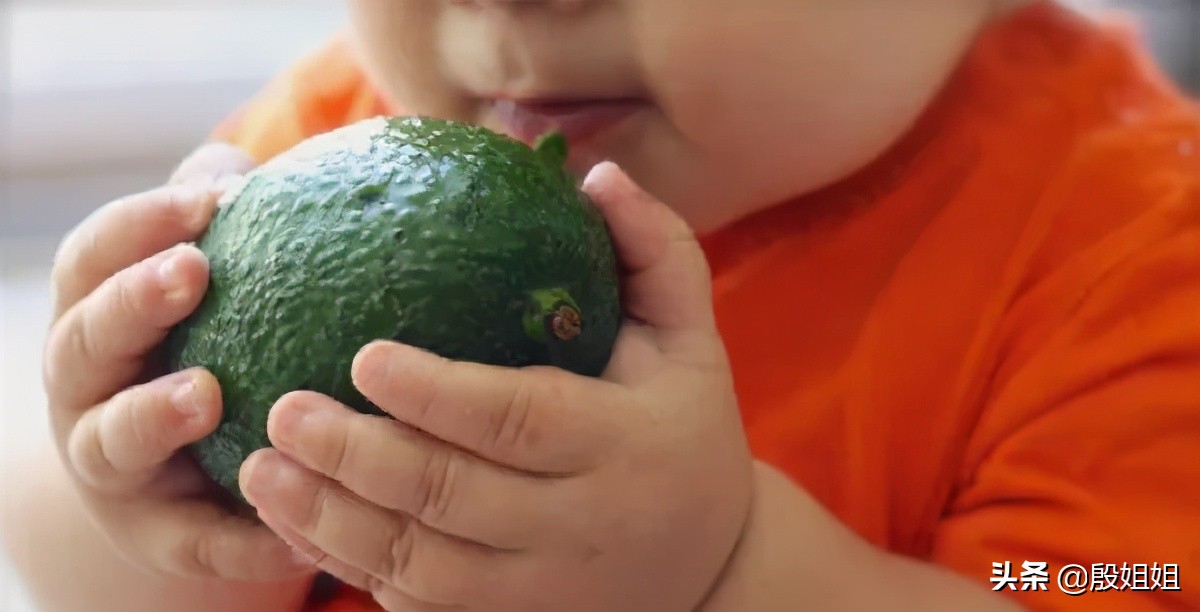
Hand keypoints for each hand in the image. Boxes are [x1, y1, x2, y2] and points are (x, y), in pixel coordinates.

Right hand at [42, 144, 315, 581]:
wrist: (175, 474)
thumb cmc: (198, 345)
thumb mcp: (202, 284)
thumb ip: (221, 221)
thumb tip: (260, 167)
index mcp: (95, 316)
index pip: (93, 259)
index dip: (137, 225)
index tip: (206, 199)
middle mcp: (85, 390)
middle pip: (84, 342)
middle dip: (131, 302)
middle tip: (193, 270)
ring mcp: (110, 466)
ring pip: (110, 441)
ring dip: (150, 415)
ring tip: (205, 395)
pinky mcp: (155, 533)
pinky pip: (190, 540)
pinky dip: (234, 538)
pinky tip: (291, 533)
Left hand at [239, 162, 754, 610]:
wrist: (711, 575)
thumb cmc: (684, 434)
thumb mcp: (691, 344)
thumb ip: (656, 253)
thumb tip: (597, 175)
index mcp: (623, 446)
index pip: (521, 419)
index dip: (438, 394)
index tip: (363, 356)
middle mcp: (580, 528)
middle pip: (453, 496)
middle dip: (358, 456)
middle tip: (285, 407)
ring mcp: (539, 592)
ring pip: (419, 564)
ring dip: (329, 520)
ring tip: (261, 468)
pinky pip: (414, 604)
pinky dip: (348, 566)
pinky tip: (294, 524)